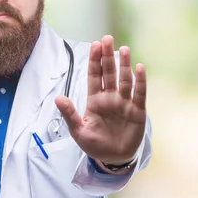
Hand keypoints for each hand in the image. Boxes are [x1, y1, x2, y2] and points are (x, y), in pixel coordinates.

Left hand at [55, 35, 146, 165]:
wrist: (114, 158)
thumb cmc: (95, 144)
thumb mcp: (78, 131)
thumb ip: (70, 114)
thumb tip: (58, 98)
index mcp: (95, 100)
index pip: (94, 76)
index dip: (95, 60)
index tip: (95, 44)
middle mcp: (110, 97)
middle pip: (109, 73)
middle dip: (108, 56)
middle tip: (107, 39)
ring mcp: (124, 103)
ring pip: (125, 80)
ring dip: (124, 65)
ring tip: (123, 49)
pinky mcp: (137, 111)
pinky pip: (139, 93)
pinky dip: (140, 81)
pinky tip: (139, 68)